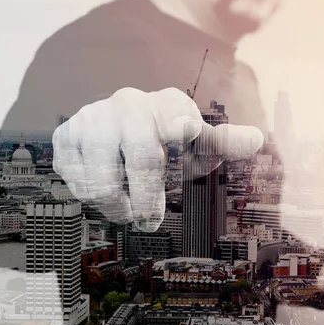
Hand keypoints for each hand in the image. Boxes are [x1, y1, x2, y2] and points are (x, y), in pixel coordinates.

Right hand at [52, 87, 262, 230]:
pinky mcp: (66, 135)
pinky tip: (105, 189)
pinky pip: (75, 181)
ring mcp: (93, 118)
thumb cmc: (169, 137)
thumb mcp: (198, 141)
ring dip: (117, 206)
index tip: (184, 131)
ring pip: (101, 181)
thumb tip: (257, 139)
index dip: (181, 127)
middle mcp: (129, 104)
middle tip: (149, 220)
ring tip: (127, 207)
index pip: (177, 117)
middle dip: (148, 200)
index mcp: (167, 105)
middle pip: (141, 159)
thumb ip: (223, 143)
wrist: (124, 120)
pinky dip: (91, 196)